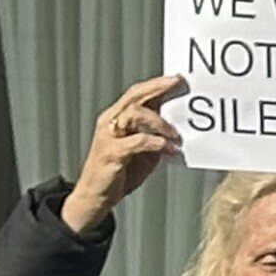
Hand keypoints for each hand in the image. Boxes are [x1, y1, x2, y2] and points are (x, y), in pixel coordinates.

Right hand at [64, 76, 187, 231]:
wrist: (96, 196)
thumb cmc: (119, 173)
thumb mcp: (144, 152)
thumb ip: (157, 138)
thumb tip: (180, 130)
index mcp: (117, 118)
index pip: (137, 93)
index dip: (156, 84)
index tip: (177, 79)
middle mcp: (111, 122)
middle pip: (134, 96)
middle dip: (157, 88)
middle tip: (177, 85)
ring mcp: (109, 136)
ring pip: (134, 114)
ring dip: (160, 122)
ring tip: (176, 135)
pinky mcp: (111, 153)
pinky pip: (136, 141)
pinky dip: (156, 143)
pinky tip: (170, 149)